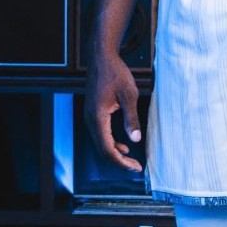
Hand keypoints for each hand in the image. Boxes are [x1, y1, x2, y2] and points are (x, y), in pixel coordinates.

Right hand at [83, 48, 143, 171]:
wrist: (101, 58)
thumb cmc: (115, 73)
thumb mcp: (129, 95)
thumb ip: (131, 118)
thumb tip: (135, 139)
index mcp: (97, 117)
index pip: (107, 148)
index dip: (121, 162)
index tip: (135, 167)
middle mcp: (90, 120)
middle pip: (102, 150)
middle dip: (119, 162)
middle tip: (136, 168)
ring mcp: (90, 117)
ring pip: (100, 144)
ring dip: (115, 154)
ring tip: (132, 161)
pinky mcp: (93, 114)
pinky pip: (100, 135)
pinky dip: (111, 144)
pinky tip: (123, 147)